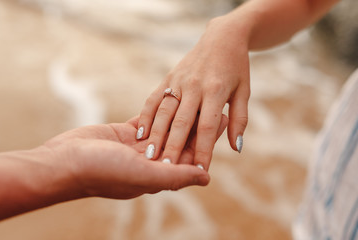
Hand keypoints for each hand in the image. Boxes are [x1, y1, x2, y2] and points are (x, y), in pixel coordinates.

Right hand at [44, 115, 226, 199]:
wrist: (64, 162)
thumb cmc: (104, 172)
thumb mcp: (143, 176)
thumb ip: (176, 176)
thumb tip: (206, 177)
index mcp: (158, 173)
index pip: (190, 154)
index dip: (207, 138)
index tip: (223, 119)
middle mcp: (151, 161)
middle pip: (182, 139)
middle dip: (198, 122)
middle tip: (215, 102)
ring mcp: (137, 146)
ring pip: (166, 127)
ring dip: (182, 114)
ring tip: (198, 97)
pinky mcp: (124, 133)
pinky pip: (147, 120)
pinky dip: (159, 111)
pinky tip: (171, 99)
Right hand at [137, 18, 249, 169]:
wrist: (222, 36)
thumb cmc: (236, 67)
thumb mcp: (244, 91)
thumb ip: (239, 119)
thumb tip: (237, 147)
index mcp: (216, 91)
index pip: (207, 126)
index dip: (203, 149)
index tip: (200, 170)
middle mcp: (195, 86)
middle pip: (182, 121)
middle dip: (174, 146)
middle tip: (167, 168)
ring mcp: (179, 81)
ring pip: (164, 111)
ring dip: (156, 134)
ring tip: (149, 155)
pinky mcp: (168, 77)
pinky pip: (154, 98)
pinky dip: (147, 115)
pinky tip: (142, 133)